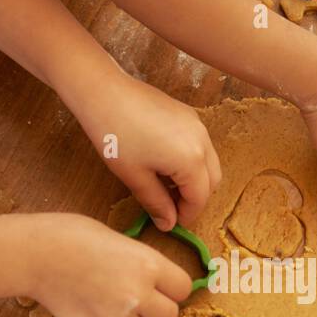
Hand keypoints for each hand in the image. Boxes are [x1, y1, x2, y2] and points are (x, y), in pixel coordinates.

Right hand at [30, 213, 191, 316]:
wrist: (34, 256)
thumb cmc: (70, 235)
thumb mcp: (116, 239)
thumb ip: (138, 262)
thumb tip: (150, 277)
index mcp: (147, 264)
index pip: (184, 288)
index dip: (175, 287)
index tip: (165, 285)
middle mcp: (138, 293)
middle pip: (170, 315)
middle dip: (160, 308)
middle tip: (144, 297)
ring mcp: (117, 315)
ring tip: (117, 302)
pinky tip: (94, 303)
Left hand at [77, 74, 221, 231]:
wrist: (105, 92)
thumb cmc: (116, 136)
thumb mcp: (135, 177)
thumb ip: (156, 203)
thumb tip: (168, 224)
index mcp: (191, 160)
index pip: (200, 198)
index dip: (187, 215)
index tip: (171, 224)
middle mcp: (202, 142)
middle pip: (212, 181)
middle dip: (195, 198)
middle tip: (170, 208)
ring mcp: (197, 125)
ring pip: (208, 163)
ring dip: (194, 179)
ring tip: (165, 186)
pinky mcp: (188, 114)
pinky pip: (200, 145)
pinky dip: (191, 161)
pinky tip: (165, 163)